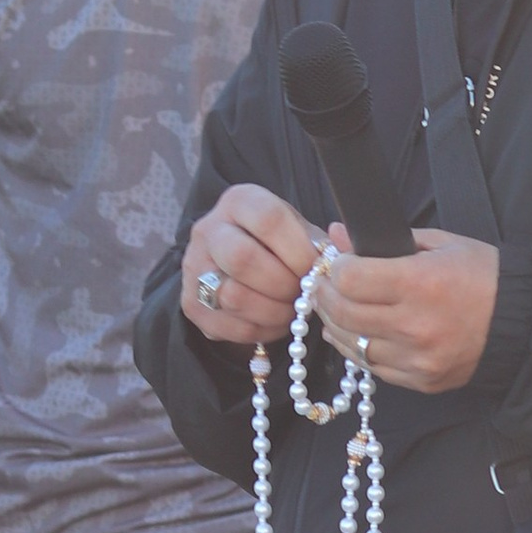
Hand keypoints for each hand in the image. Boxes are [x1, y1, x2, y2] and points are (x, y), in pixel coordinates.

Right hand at [179, 184, 324, 345]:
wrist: (240, 266)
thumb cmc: (281, 247)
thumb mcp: (302, 233)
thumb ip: (323, 244)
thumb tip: (342, 256)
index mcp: (240, 201)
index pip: (268, 220)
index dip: (299, 251)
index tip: (317, 270)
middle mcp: (209, 229)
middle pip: (242, 259)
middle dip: (282, 284)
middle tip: (303, 294)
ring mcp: (194, 267)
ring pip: (233, 296)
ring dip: (273, 312)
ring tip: (292, 310)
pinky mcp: (189, 303)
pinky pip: (228, 325)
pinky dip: (260, 330)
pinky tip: (276, 322)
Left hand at [310, 228, 500, 394]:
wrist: (522, 322)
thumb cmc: (483, 276)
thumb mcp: (440, 244)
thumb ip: (386, 239)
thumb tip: (338, 235)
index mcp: (420, 283)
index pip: (350, 279)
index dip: (334, 268)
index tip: (335, 263)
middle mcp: (415, 325)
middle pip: (343, 313)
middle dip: (324, 295)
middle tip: (322, 285)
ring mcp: (417, 358)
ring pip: (352, 344)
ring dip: (335, 324)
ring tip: (335, 307)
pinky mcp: (421, 380)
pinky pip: (373, 367)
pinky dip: (357, 349)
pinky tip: (356, 332)